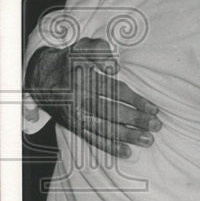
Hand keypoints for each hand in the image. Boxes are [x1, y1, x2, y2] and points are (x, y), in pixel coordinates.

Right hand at [25, 37, 161, 156]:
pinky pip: (92, 139)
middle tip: (156, 126)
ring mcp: (75, 115)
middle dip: (135, 120)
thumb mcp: (83, 47)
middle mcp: (78, 99)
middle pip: (110, 112)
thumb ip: (99, 50)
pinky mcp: (73, 126)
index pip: (113, 91)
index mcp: (82, 79)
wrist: (42, 78)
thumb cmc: (71, 61)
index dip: (135, 100)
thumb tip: (114, 67)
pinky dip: (109, 146)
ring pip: (102, 128)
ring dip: (126, 135)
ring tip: (147, 140)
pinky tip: (126, 152)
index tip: (154, 109)